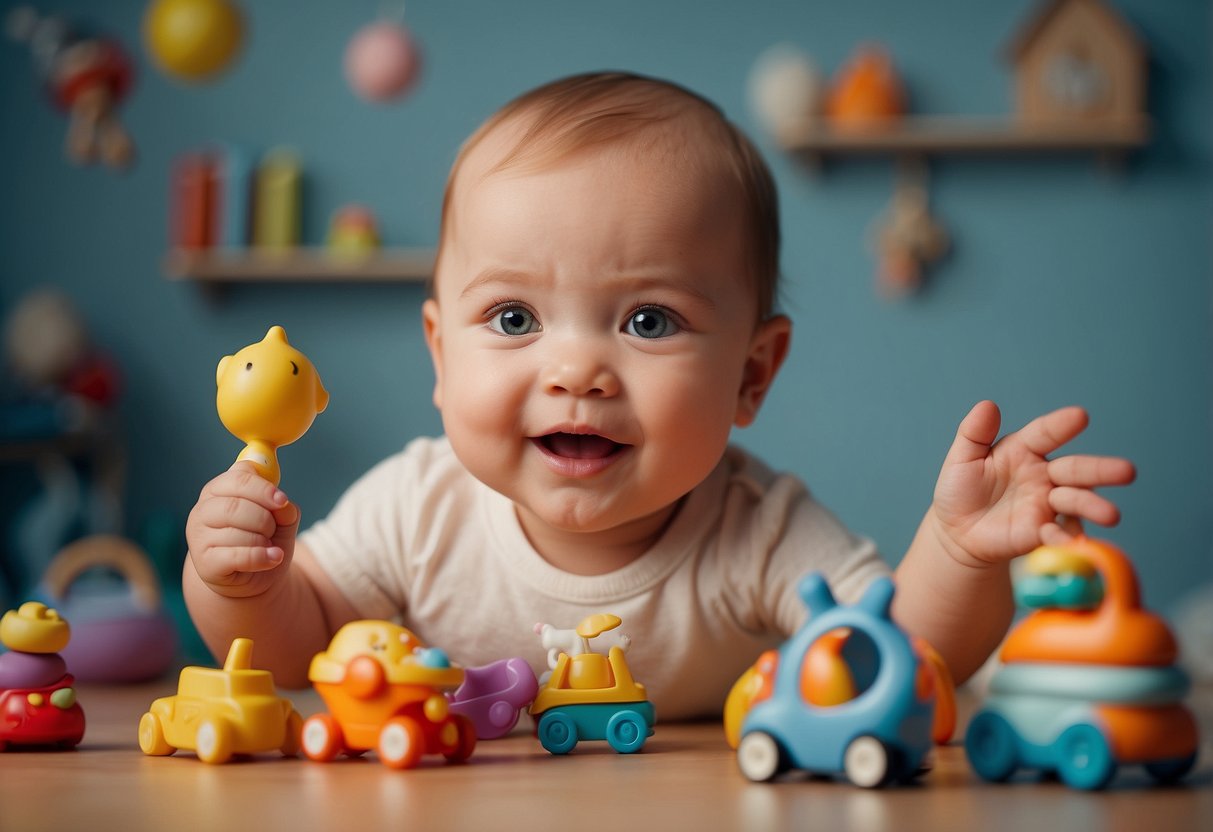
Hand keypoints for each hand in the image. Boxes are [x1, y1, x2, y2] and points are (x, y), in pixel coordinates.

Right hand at [186, 462, 300, 597]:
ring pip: (236, 533)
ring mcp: (199, 538)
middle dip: (264, 519)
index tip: (282, 500)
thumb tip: (283, 506)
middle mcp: (202, 511)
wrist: (251, 577)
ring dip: (263, 540)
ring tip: (267, 546)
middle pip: (235, 506)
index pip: (238, 479)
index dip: (263, 489)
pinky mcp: (204, 564)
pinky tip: (273, 557)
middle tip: (272, 530)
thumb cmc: (262, 539)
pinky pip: (237, 556)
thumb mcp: (279, 520)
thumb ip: (283, 507)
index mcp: (217, 490)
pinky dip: (261, 557)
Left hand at [929, 401, 1134, 567]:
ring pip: (1076, 501)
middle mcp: (1043, 475)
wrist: (957, 531)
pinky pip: (1059, 533)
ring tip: (1111, 515)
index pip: (1045, 433)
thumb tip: (987, 405)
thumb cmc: (961, 489)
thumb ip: (974, 433)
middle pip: (1075, 469)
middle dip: (1101, 470)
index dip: (1061, 426)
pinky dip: (1067, 536)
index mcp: (1024, 449)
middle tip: (1127, 471)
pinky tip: (1074, 540)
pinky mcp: (1043, 531)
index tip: (1080, 417)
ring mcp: (1047, 504)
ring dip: (1093, 506)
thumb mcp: (962, 459)